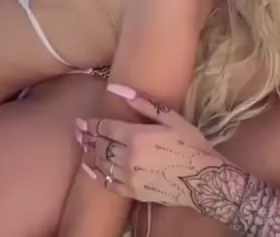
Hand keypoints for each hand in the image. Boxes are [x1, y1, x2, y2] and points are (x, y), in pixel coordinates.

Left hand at [75, 86, 221, 207]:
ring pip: (102, 164)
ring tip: (81, 147)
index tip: (82, 121)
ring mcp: (129, 177)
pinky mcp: (133, 192)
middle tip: (77, 131)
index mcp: (137, 136)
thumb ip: (143, 104)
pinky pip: (109, 184)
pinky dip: (97, 175)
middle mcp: (128, 157)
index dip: (93, 124)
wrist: (202, 179)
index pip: (107, 128)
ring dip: (89, 154)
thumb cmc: (190, 144)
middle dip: (87, 137)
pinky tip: (90, 170)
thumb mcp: (171, 118)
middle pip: (101, 146)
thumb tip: (117, 88)